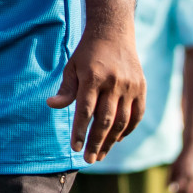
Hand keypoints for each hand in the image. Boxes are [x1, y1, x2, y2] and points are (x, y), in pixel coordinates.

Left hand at [47, 31, 145, 162]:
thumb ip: (65, 89)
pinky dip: (128, 129)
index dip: (80, 130)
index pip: (86, 110)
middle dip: (96, 142)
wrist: (113, 33)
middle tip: (88, 159)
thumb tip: (52, 105)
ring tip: (100, 154)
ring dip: (111, 141)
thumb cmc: (87, 53)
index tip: (74, 148)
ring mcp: (130, 86)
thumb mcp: (71, 67)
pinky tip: (117, 140)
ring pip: (122, 120)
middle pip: (105, 119)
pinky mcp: (141, 88)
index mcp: (93, 77)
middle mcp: (114, 83)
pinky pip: (136, 115)